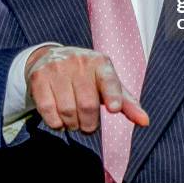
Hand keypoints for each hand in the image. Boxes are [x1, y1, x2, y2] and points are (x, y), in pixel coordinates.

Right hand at [25, 45, 148, 132]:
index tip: (114, 108)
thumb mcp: (106, 82)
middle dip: (89, 124)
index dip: (113, 95)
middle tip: (88, 126)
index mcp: (100, 62)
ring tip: (74, 121)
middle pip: (87, 105)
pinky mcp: (39, 77)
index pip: (109, 79)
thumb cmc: (86, 75)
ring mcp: (57, 67)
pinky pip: (48, 110)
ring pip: (67, 111)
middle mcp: (78, 61)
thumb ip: (126, 102)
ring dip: (72, 124)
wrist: (50, 56)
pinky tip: (60, 120)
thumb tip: (145, 121)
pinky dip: (56, 123)